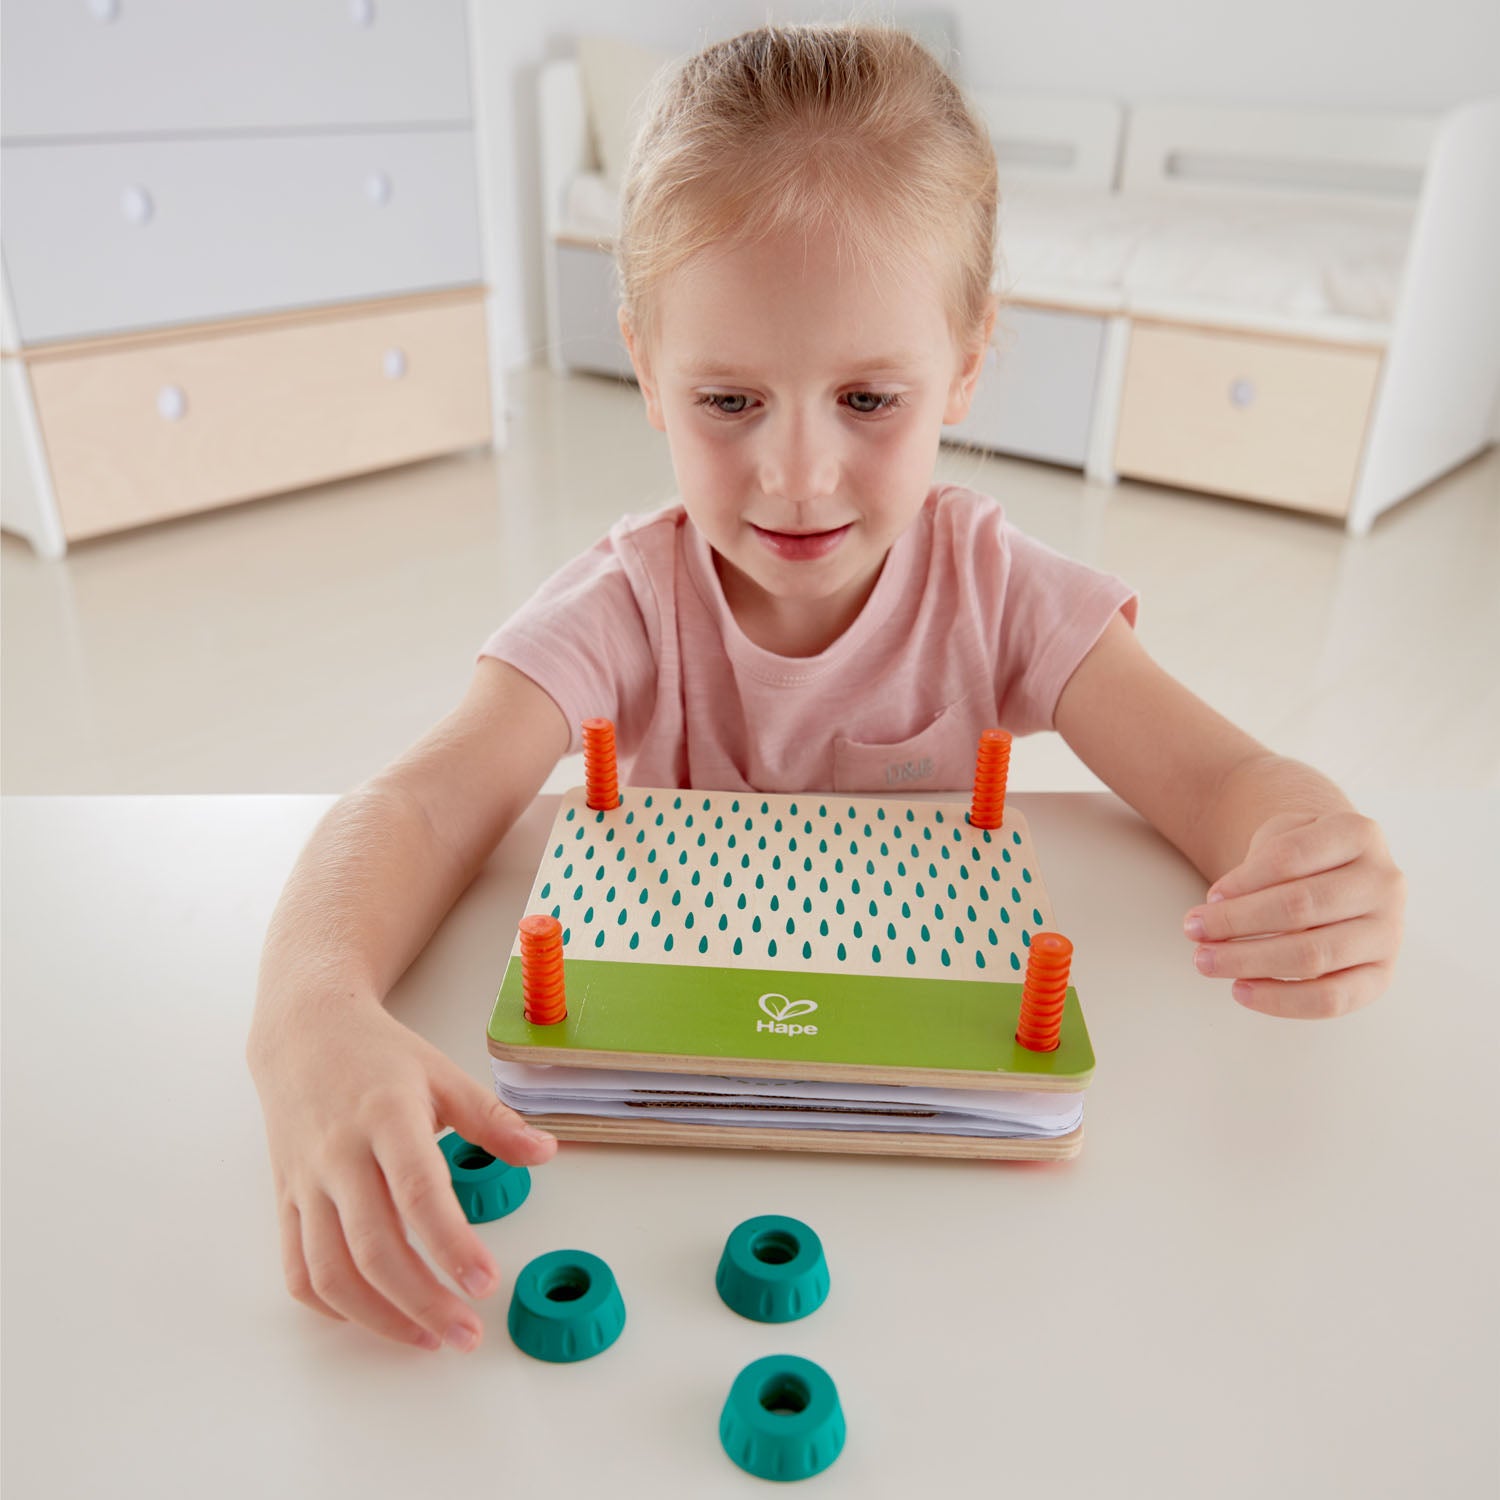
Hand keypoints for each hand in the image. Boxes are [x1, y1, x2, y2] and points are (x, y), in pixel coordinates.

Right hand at [248, 1000, 556, 1349]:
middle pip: (374, 1247)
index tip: (485, 1283)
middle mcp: (339, 1155)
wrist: (303, 1033)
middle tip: (466, 1332)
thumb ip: (492, 1119)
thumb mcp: (443, 1074)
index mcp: (385, 1118)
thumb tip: (545, 1152)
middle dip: (423, 1302)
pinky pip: (297, 1269)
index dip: (452, 1245)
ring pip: (331, 1270)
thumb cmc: (377, 1055)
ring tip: (428, 1338)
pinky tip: (371, 1315)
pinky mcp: (285, 1201)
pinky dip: (331, 1306)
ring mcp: (306, 1183)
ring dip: (378, 1317)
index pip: (418, 1192)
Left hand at [1182, 810, 1405, 1017]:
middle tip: (1193, 930)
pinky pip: (1333, 999)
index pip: (1291, 855)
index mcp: (1359, 834)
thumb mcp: (1281, 836)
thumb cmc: (1301, 857)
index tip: (1210, 896)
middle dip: (1236, 921)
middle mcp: (1384, 882)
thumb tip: (1222, 906)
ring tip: (1206, 961)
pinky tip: (1240, 990)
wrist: (1339, 877)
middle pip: (1300, 906)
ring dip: (1250, 960)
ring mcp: (1389, 931)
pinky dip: (1282, 1000)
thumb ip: (1259, 861)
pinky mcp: (1382, 975)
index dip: (1244, 878)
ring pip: (1314, 954)